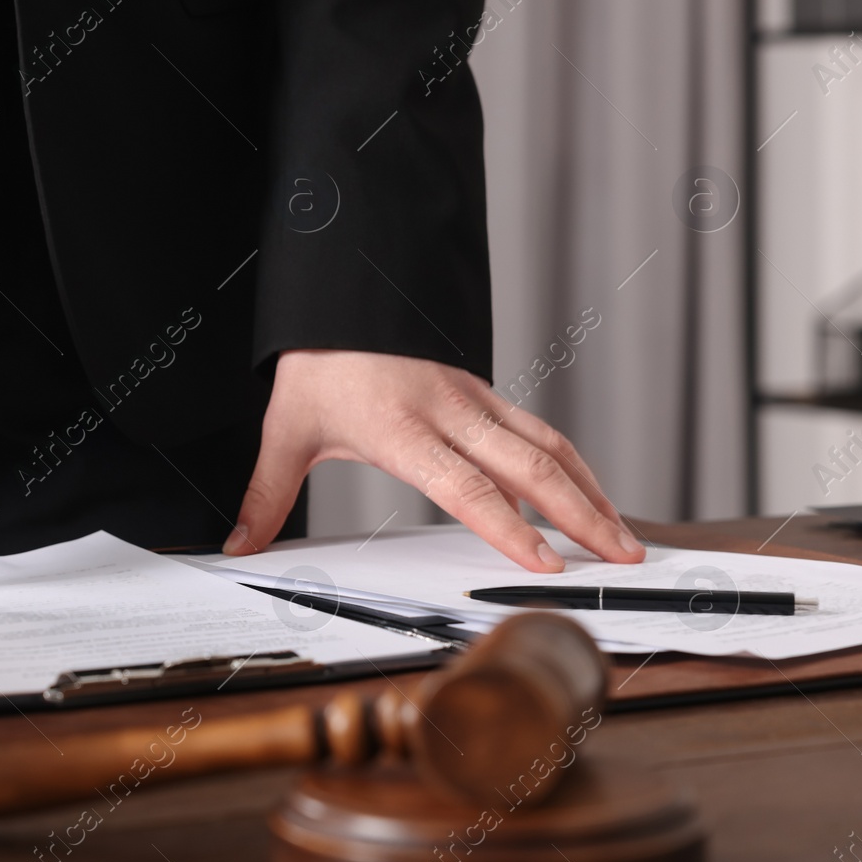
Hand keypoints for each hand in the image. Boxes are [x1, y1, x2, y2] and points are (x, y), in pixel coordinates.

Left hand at [223, 350, 642, 571]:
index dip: (510, 528)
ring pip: (546, 443)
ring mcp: (472, 398)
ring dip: (589, 489)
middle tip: (621, 556)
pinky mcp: (481, 390)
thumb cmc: (314, 365)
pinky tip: (588, 492)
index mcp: (402, 428)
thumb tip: (239, 544)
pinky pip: (536, 428)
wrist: (335, 296)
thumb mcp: (284, 432)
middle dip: (582, 515)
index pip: (467, 487)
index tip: (547, 564)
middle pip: (529, 468)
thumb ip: (266, 495)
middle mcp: (448, 412)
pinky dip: (570, 463)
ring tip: (622, 533)